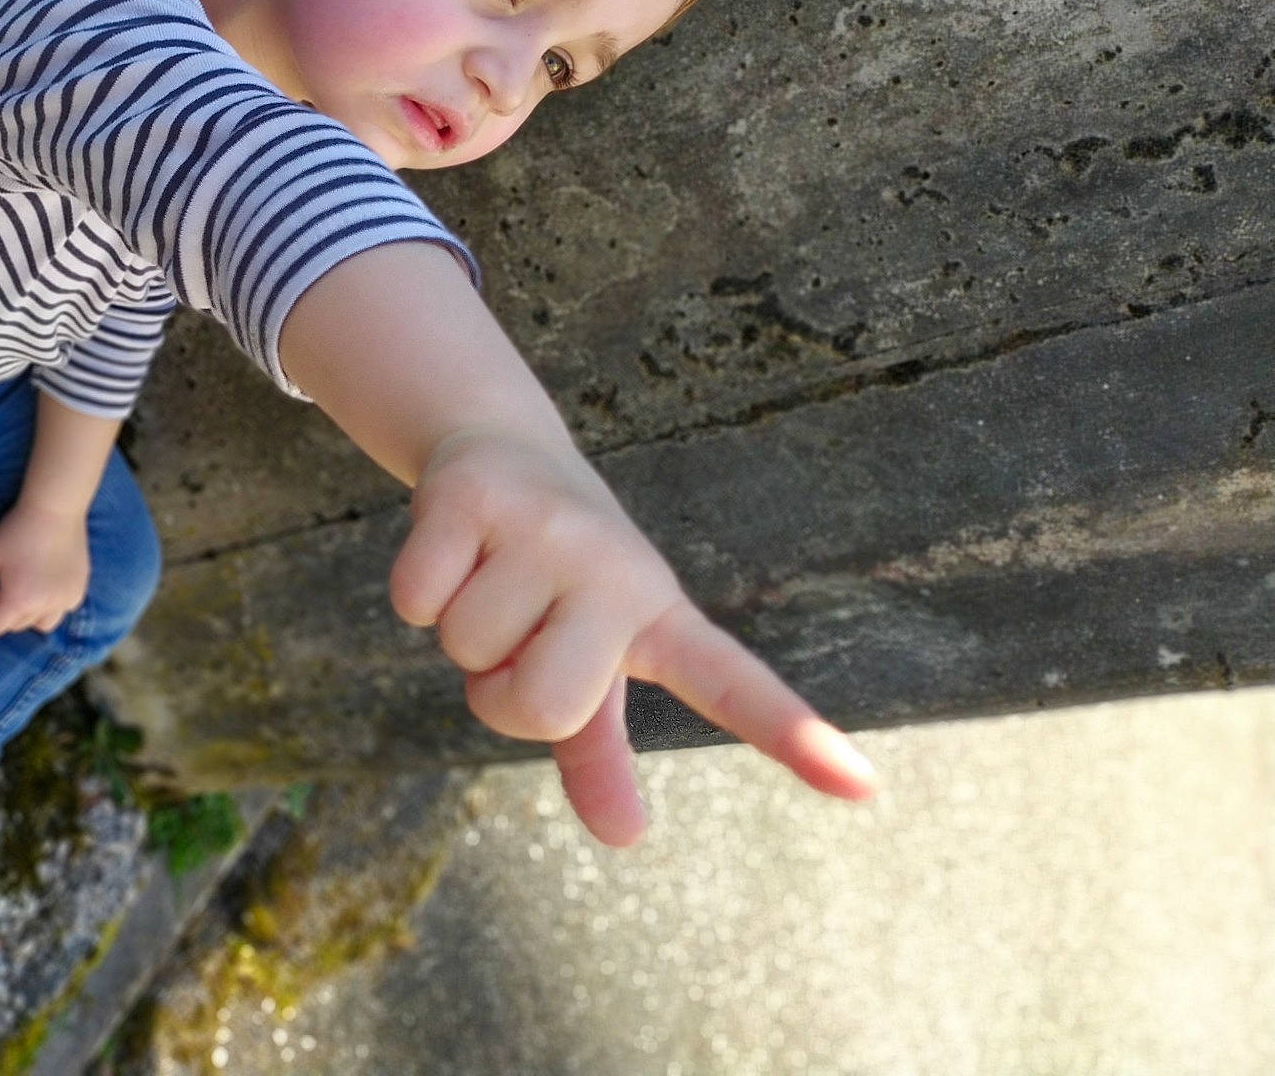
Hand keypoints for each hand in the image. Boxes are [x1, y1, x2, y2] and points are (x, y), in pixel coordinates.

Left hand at [0, 499, 91, 638]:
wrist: (55, 510)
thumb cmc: (17, 531)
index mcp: (18, 601)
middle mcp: (44, 606)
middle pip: (16, 625)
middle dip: (0, 616)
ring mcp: (65, 599)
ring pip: (41, 624)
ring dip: (27, 617)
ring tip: (20, 596)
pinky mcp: (78, 589)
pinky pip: (62, 610)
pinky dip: (49, 607)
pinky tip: (43, 587)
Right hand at [391, 428, 877, 846]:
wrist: (498, 446)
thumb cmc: (553, 582)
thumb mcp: (584, 662)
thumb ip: (600, 754)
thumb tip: (626, 836)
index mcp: (657, 618)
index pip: (730, 685)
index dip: (790, 735)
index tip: (865, 787)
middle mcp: (615, 569)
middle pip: (540, 706)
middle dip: (499, 693)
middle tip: (512, 641)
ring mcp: (547, 529)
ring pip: (466, 650)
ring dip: (458, 634)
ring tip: (488, 578)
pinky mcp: (476, 497)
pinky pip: (417, 601)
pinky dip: (416, 591)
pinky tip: (450, 547)